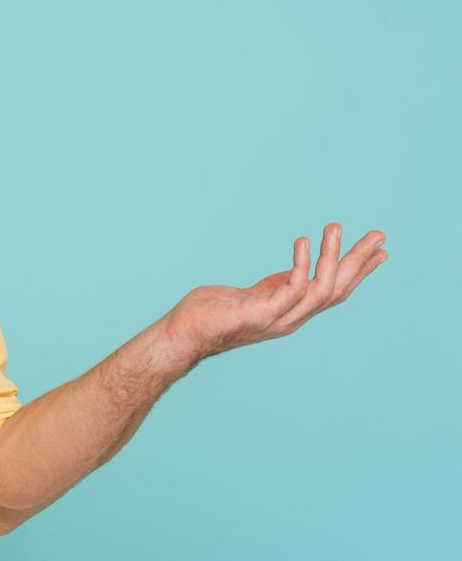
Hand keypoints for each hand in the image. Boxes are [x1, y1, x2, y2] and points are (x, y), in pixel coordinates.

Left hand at [158, 223, 387, 368]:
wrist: (182, 334)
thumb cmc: (211, 313)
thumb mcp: (252, 296)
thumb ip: (276, 287)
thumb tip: (297, 274)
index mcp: (291, 312)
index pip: (334, 292)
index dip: (358, 272)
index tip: (380, 251)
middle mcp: (291, 319)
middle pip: (337, 291)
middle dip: (358, 263)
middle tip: (378, 235)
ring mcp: (277, 319)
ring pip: (319, 289)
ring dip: (332, 257)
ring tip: (336, 228)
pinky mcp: (259, 315)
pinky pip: (290, 289)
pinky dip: (300, 265)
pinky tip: (303, 242)